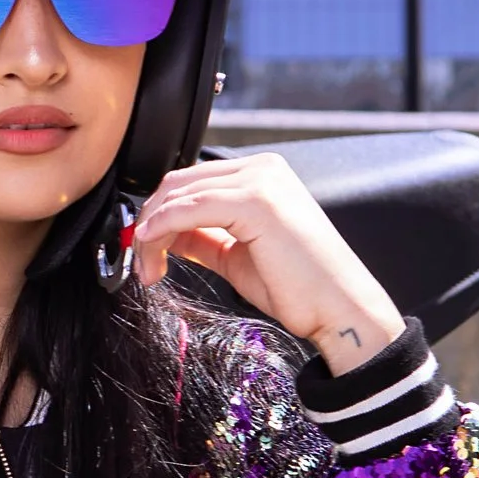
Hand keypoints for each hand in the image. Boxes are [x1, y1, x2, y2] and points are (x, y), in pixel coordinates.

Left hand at [131, 150, 402, 372]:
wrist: (338, 309)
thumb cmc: (299, 288)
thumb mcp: (235, 255)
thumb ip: (202, 237)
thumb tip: (165, 234)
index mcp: (262, 174)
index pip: (192, 182)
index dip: (159, 213)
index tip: (143, 248)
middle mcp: (263, 168)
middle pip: (180, 183)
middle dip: (149, 223)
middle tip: (140, 264)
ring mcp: (261, 180)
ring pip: (179, 195)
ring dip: (152, 234)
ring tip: (148, 271)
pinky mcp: (256, 201)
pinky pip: (191, 208)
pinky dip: (162, 229)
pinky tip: (151, 250)